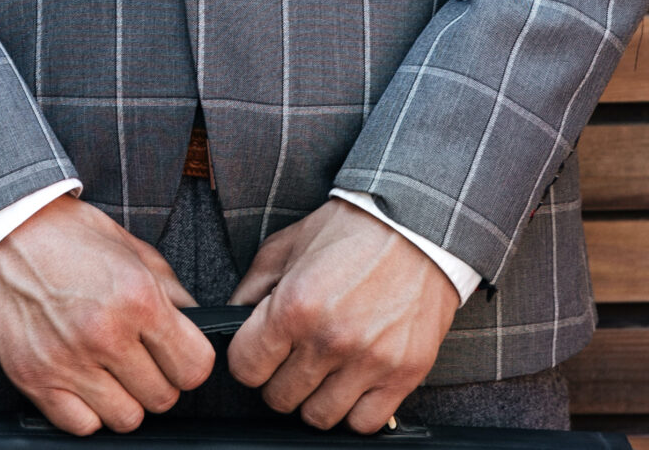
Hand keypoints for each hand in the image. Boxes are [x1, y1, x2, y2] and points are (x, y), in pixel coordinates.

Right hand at [0, 193, 214, 434]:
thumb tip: (198, 323)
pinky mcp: (33, 380)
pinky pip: (81, 426)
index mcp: (137, 297)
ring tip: (111, 370)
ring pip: (126, 419)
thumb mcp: (130, 246)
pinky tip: (84, 381)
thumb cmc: (65, 234)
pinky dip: (88, 411)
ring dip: (125, 399)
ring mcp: (67, 362)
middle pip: (163, 398)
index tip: (178, 353)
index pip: (195, 367)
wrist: (0, 232)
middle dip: (159, 379)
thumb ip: (171, 289)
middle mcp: (105, 334)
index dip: (190, 361)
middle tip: (141, 357)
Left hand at [225, 198, 458, 432]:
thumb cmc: (351, 231)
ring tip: (324, 370)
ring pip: (319, 417)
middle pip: (279, 398)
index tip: (261, 351)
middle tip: (295, 356)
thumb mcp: (286, 245)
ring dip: (315, 398)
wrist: (417, 226)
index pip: (245, 369)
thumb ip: (251, 287)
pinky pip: (364, 423)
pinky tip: (353, 382)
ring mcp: (369, 361)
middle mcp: (330, 339)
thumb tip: (231, 322)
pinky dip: (355, 410)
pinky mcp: (403, 374)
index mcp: (295, 306)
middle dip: (280, 379)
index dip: (248, 360)